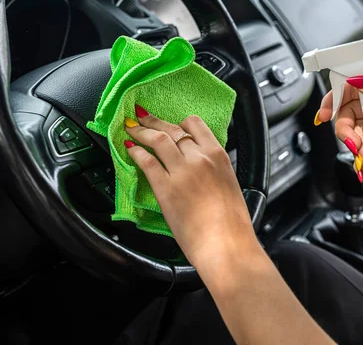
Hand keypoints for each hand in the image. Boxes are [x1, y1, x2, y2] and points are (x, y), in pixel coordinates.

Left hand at [123, 105, 260, 270]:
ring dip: (141, 131)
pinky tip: (130, 149)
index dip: (179, 123)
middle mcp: (199, 158)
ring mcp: (181, 171)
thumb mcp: (229, 185)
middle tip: (142, 117)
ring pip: (158, 139)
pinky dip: (136, 152)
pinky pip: (147, 162)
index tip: (170, 124)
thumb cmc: (232, 224)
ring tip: (131, 128)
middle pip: (172, 129)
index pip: (195, 125)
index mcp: (218, 156)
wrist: (226, 245)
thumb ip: (214, 171)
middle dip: (154, 121)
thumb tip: (203, 170)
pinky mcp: (165, 188)